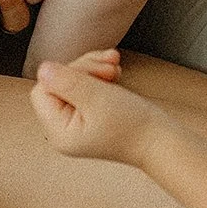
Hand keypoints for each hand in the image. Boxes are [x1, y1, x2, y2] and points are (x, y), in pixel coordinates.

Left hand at [30, 49, 157, 162]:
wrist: (163, 142)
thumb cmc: (134, 125)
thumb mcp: (97, 97)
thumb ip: (67, 82)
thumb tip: (43, 68)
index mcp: (59, 132)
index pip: (44, 90)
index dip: (66, 74)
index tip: (94, 72)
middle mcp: (63, 130)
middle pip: (58, 84)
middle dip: (84, 69)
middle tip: (111, 68)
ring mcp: (77, 123)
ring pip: (74, 82)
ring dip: (94, 68)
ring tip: (116, 65)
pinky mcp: (91, 115)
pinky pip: (86, 87)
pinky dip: (100, 75)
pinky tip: (117, 72)